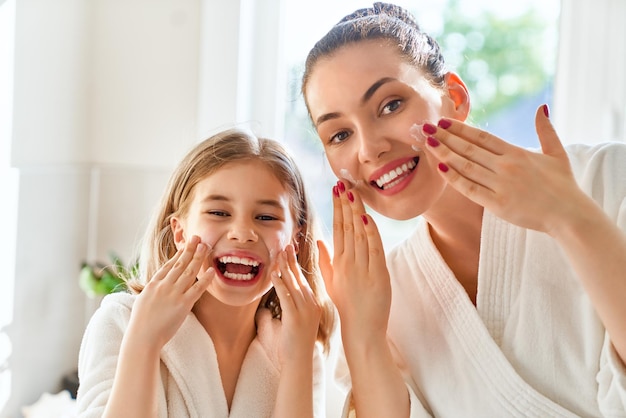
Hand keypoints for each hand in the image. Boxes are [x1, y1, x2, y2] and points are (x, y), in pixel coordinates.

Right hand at [127, 235, 214, 347]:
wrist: (142, 338)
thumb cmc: (141, 324)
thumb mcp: (142, 301)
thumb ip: (151, 292)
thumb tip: (155, 287)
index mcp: (153, 284)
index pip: (168, 265)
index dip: (179, 254)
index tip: (186, 245)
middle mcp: (164, 286)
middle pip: (180, 264)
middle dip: (190, 249)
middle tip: (198, 237)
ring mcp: (174, 294)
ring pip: (189, 272)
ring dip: (198, 258)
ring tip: (206, 246)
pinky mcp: (183, 305)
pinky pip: (197, 289)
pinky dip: (205, 279)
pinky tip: (212, 271)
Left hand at [270, 245, 320, 365]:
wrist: (299, 361)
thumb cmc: (295, 343)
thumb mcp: (297, 322)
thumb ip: (291, 308)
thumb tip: (277, 301)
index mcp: (313, 304)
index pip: (304, 279)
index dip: (296, 265)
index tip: (290, 252)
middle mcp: (311, 304)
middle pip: (300, 278)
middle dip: (291, 261)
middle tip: (285, 245)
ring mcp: (305, 310)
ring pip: (293, 284)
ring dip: (284, 268)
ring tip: (278, 254)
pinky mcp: (295, 317)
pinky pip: (287, 296)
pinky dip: (280, 284)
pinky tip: (274, 274)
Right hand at [318, 183, 390, 343]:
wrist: (360, 330)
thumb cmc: (346, 306)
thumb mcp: (331, 282)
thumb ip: (325, 261)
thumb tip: (319, 242)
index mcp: (337, 262)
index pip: (337, 229)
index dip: (337, 208)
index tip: (337, 190)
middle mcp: (347, 263)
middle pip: (347, 227)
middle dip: (346, 203)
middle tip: (344, 183)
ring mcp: (362, 269)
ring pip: (359, 235)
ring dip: (357, 212)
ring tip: (354, 192)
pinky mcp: (377, 276)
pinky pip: (373, 250)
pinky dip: (370, 234)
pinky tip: (367, 218)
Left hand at [421, 105, 589, 234]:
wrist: (569, 214)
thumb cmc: (563, 185)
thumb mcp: (557, 153)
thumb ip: (546, 130)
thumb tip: (542, 108)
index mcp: (517, 152)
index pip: (482, 137)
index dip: (461, 129)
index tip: (443, 122)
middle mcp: (506, 166)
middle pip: (469, 148)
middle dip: (445, 137)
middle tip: (425, 128)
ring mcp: (501, 184)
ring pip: (466, 166)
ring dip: (444, 154)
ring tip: (428, 144)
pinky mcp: (497, 203)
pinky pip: (470, 189)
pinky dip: (454, 178)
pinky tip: (440, 168)